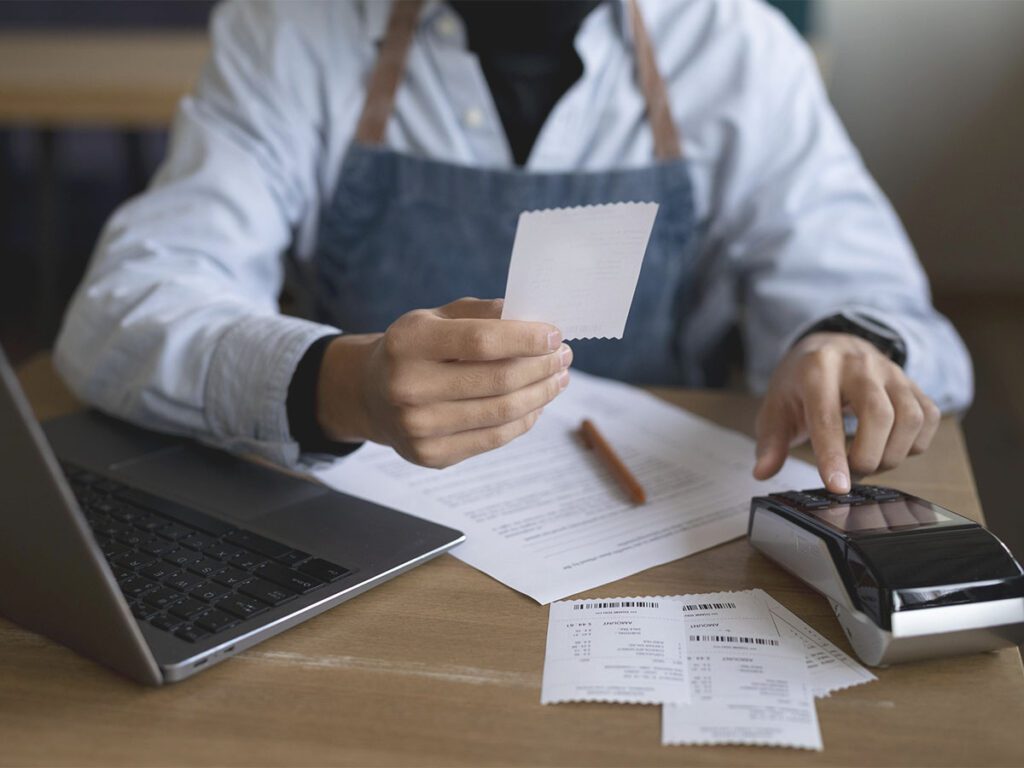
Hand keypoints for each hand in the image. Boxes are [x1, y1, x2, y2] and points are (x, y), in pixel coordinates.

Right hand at [316, 298, 570, 467]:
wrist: (370, 394)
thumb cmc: (414, 349)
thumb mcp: (436, 318)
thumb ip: (483, 314)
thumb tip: (536, 318)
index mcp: (408, 342)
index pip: (481, 341)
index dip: (525, 338)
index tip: (555, 334)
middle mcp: (407, 387)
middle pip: (497, 380)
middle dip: (542, 366)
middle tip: (564, 356)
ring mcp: (418, 427)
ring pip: (502, 412)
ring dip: (541, 393)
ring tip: (558, 378)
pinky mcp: (431, 455)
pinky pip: (495, 438)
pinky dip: (525, 419)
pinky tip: (537, 403)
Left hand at [753, 332, 940, 492]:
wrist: (830, 346)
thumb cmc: (801, 382)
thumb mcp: (776, 407)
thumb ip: (770, 441)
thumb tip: (763, 472)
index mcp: (817, 368)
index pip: (828, 415)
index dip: (833, 455)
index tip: (838, 487)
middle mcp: (858, 364)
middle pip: (879, 414)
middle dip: (868, 456)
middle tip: (852, 474)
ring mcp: (890, 371)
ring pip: (910, 417)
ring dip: (893, 453)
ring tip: (868, 462)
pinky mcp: (912, 382)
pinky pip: (929, 417)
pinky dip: (915, 444)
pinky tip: (890, 448)